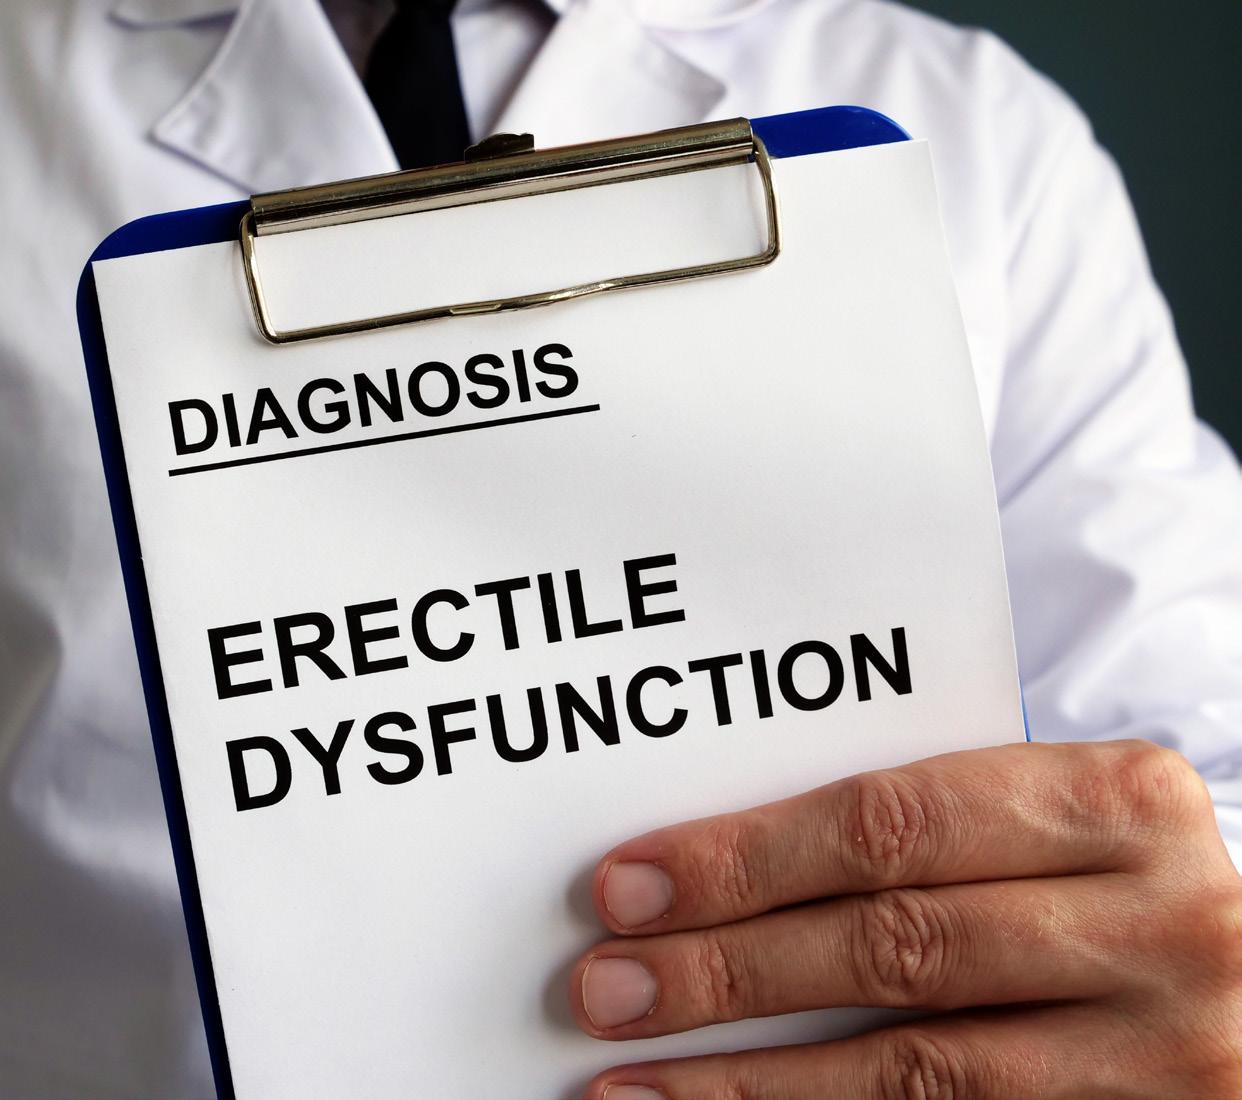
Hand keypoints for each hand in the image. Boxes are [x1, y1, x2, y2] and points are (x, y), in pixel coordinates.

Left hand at [569, 741, 1241, 1097]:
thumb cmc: (1120, 873)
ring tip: (634, 1082)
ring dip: (754, 1085)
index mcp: (1122, 803)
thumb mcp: (1050, 818)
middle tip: (608, 984)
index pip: (893, 823)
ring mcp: (1168, 1053)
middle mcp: (1159, 925)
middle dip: (730, 970)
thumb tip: (721, 872)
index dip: (747, 859)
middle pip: (896, 946)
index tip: (630, 884)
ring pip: (920, 1073)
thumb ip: (922, 830)